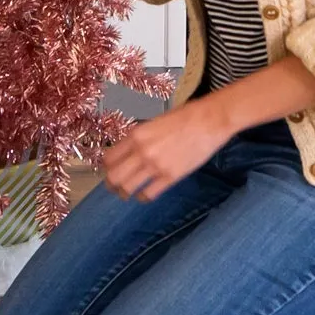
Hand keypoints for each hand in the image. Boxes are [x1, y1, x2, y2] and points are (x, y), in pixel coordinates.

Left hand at [102, 96, 234, 201]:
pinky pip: (149, 194)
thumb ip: (140, 137)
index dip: (106, 166)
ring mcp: (155, 166)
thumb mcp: (154, 122)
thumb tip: (129, 150)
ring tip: (126, 194)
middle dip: (111, 184)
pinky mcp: (170, 177)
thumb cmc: (184, 117)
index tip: (109, 170)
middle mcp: (141, 151)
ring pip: (128, 188)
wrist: (208, 121)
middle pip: (114, 176)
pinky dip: (143, 197)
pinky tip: (144, 196)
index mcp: (136, 135)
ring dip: (124, 193)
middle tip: (113, 186)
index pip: (109, 158)